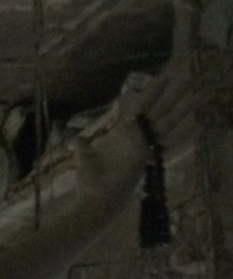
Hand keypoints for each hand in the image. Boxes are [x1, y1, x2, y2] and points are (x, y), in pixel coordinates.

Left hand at [72, 70, 198, 213]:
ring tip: (202, 95)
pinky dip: (181, 137)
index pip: (142, 108)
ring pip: (167, 123)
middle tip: (191, 78)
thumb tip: (76, 139)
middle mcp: (138, 140)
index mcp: (125, 136)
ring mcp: (144, 148)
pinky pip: (166, 144)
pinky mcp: (144, 158)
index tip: (164, 77)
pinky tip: (197, 126)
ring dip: (185, 110)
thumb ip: (85, 147)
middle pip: (160, 112)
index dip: (153, 92)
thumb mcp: (86, 158)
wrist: (94, 201)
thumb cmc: (91, 183)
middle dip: (175, 95)